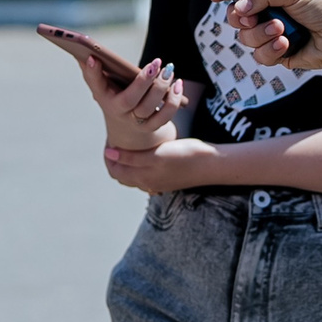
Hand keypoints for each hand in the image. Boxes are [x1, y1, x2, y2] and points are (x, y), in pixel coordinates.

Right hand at [86, 53, 188, 149]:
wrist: (125, 127)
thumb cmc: (115, 96)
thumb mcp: (103, 85)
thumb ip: (95, 70)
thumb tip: (86, 51)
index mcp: (103, 97)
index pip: (96, 85)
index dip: (93, 73)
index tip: (93, 58)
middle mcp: (118, 111)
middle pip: (130, 99)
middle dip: (143, 81)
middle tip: (156, 63)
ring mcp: (136, 121)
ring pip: (149, 107)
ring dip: (161, 88)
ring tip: (169, 70)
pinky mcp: (152, 126)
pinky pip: (165, 116)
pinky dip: (173, 99)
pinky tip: (177, 83)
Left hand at [104, 137, 220, 192]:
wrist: (212, 164)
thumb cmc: (186, 156)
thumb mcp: (156, 156)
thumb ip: (132, 157)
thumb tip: (109, 154)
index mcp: (142, 178)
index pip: (115, 170)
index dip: (109, 156)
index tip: (110, 139)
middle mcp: (148, 183)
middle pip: (122, 173)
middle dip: (116, 159)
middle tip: (116, 139)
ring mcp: (158, 181)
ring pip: (134, 173)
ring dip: (127, 161)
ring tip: (128, 144)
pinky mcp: (168, 177)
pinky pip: (146, 172)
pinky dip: (139, 163)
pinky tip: (145, 150)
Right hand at [221, 0, 321, 72]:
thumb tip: (239, 6)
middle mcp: (268, 10)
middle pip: (236, 16)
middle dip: (241, 18)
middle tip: (252, 17)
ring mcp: (272, 33)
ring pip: (245, 38)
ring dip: (260, 34)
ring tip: (281, 30)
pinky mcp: (278, 53)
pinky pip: (260, 56)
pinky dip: (270, 50)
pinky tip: (285, 45)